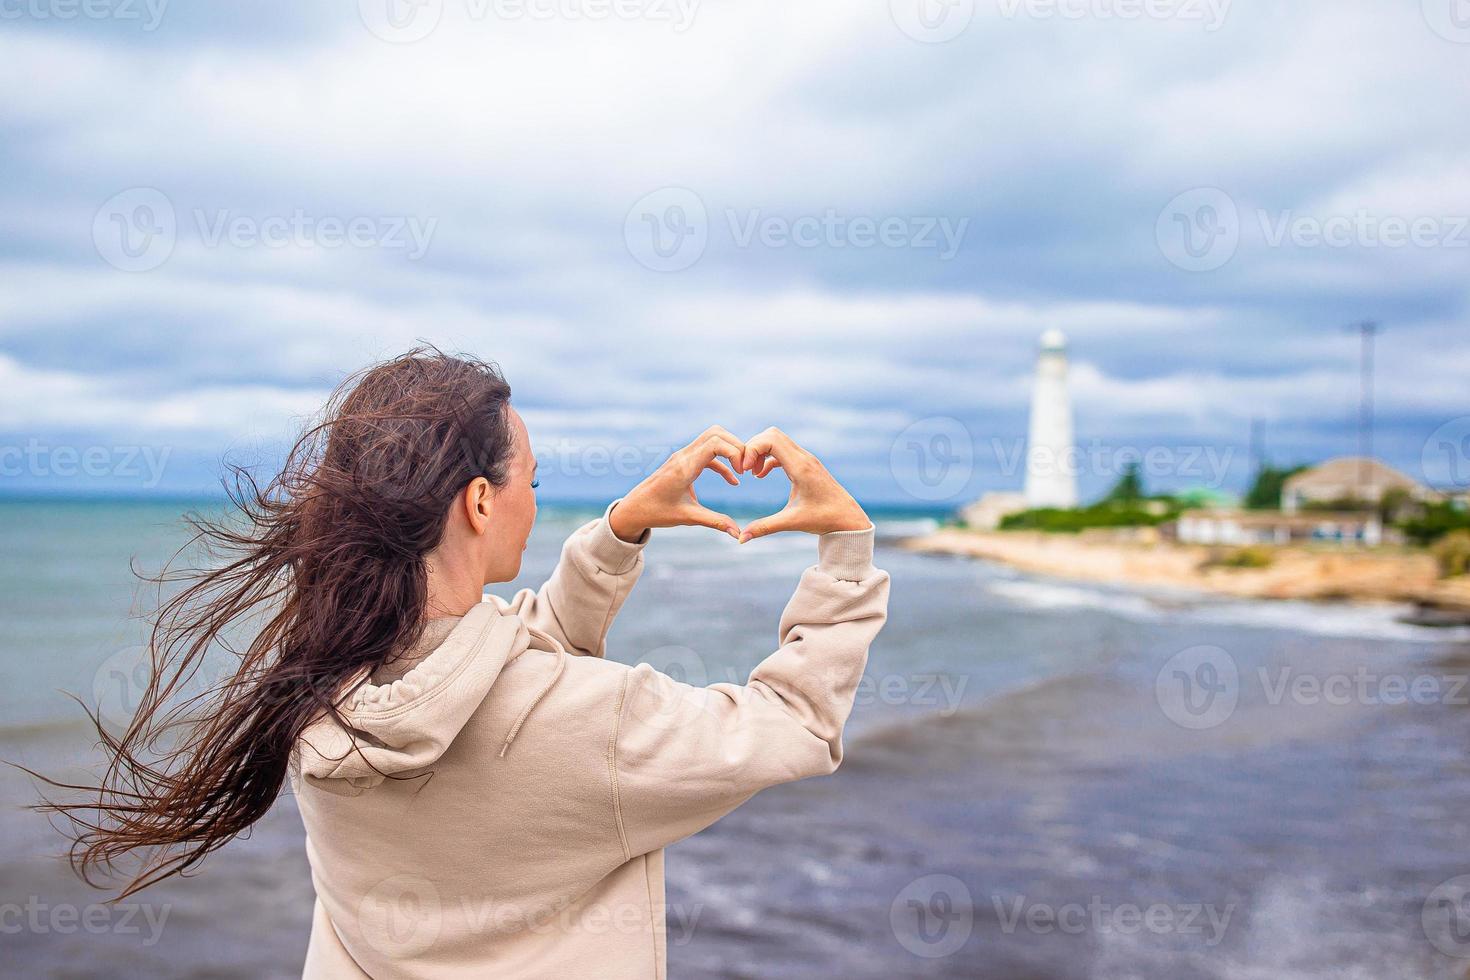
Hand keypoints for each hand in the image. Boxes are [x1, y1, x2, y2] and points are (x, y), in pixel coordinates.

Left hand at [609, 426, 745, 541]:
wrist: (634, 509)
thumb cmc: (657, 512)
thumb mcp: (689, 518)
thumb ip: (716, 522)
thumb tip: (738, 534)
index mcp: (685, 467)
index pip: (715, 443)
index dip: (735, 452)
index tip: (742, 473)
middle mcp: (684, 456)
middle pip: (716, 433)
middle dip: (736, 446)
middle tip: (747, 468)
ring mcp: (683, 456)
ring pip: (712, 438)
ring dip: (730, 450)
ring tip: (742, 471)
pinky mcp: (683, 462)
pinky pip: (708, 453)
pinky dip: (722, 461)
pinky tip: (733, 480)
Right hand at [738, 427, 869, 541]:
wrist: (848, 518)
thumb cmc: (824, 519)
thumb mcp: (792, 522)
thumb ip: (765, 528)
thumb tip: (741, 539)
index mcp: (800, 467)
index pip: (770, 440)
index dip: (752, 450)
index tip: (745, 471)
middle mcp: (804, 458)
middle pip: (771, 434)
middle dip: (753, 448)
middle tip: (745, 470)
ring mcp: (806, 459)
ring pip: (777, 440)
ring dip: (761, 452)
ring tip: (752, 473)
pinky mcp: (806, 464)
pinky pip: (782, 450)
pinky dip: (769, 458)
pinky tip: (761, 474)